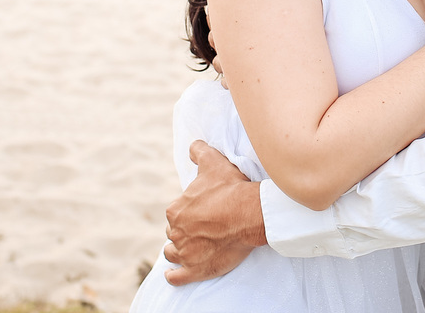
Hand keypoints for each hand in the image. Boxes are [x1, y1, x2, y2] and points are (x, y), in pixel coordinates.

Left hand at [163, 141, 266, 284]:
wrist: (251, 213)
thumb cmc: (232, 188)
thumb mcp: (214, 163)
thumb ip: (199, 152)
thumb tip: (192, 146)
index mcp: (176, 209)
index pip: (176, 213)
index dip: (189, 212)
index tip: (203, 212)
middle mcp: (176, 232)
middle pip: (175, 233)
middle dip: (184, 231)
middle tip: (201, 229)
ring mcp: (185, 252)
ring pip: (173, 253)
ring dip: (178, 251)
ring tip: (188, 249)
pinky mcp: (196, 269)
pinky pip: (177, 277)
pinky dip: (174, 276)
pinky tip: (173, 275)